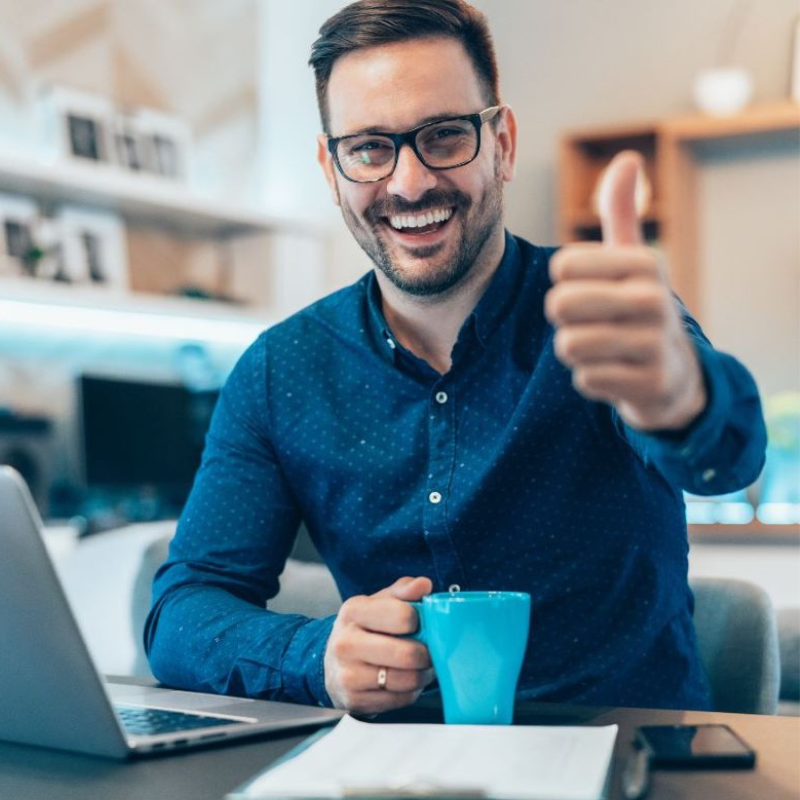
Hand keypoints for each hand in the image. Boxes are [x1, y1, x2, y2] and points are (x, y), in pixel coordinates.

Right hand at [324, 576, 434, 714]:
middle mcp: (346, 643)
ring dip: (422, 675)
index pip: (402, 616)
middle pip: (406, 654)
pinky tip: (404, 681)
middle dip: (427, 654)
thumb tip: (424, 584)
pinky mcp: (354, 700)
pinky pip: (399, 700)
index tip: (420, 624)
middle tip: (429, 651)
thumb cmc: (364, 629)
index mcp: (354, 611)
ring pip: (406, 680)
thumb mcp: (378, 603)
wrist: (332, 663)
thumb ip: (403, 590)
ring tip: (420, 667)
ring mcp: (348, 674)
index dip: (420, 621)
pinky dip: (410, 692)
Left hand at [545, 150, 706, 430]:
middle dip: (565, 319)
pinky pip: (584, 380)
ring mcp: (654, 344)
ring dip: (576, 351)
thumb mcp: (633, 259)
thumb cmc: (638, 306)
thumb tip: (627, 158)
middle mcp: (654, 300)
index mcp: (644, 263)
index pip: (561, 266)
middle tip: (593, 322)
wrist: (674, 373)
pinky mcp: (647, 384)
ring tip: (604, 347)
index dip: (564, 283)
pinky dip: (591, 379)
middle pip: (559, 305)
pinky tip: (615, 372)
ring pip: (568, 346)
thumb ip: (621, 212)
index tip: (591, 289)